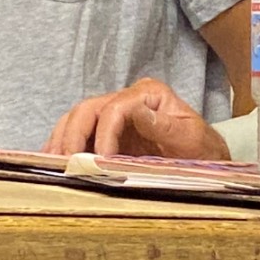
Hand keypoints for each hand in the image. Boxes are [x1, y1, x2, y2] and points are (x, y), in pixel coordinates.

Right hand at [46, 79, 228, 160]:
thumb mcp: (191, 139)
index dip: (103, 134)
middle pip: (88, 110)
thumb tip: (132, 110)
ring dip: (61, 141)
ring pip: (76, 120)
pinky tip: (52, 164)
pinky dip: (63, 148)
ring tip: (52, 165)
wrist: (207, 164)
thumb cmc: (204, 152)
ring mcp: (115, 118)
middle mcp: (127, 100)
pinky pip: (78, 137)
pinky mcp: (107, 136)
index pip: (114, 107)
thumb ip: (162, 125)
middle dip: (72, 135)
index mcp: (148, 94)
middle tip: (67, 164)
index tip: (100, 162)